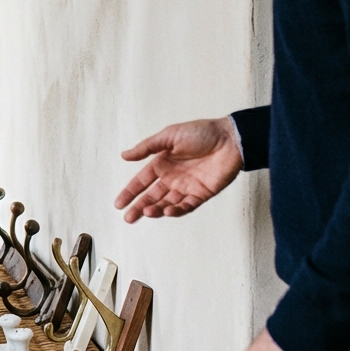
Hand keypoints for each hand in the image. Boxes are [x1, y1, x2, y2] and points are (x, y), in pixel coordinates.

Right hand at [115, 117, 241, 222]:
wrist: (230, 139)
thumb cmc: (201, 132)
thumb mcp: (169, 136)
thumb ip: (146, 148)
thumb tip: (124, 155)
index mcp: (162, 163)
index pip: (141, 181)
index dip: (130, 192)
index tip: (119, 204)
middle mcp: (172, 177)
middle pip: (152, 196)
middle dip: (139, 207)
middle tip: (128, 218)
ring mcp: (187, 187)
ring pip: (167, 203)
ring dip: (156, 209)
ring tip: (147, 212)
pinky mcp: (202, 194)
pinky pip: (187, 206)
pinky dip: (176, 210)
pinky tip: (167, 211)